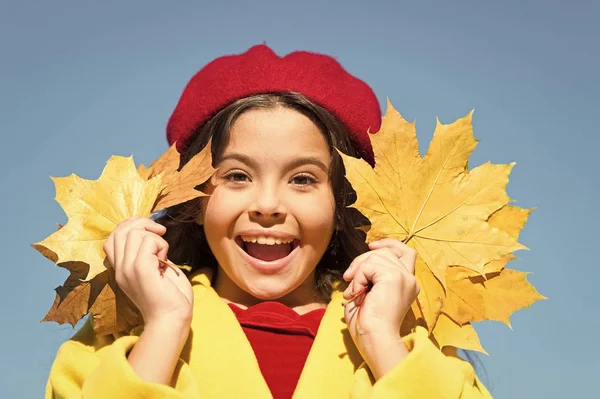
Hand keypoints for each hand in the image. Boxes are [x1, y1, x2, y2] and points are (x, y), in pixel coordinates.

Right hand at [103, 216, 193, 326]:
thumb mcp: (156, 270)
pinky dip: (161, 245)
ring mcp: (128, 269)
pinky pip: (148, 240)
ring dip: (154, 237)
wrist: (172, 319)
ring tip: (163, 255)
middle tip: (161, 233)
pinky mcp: (140, 269)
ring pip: (134, 233)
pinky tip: (165, 261)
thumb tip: (154, 235)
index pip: (112, 238)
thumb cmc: (170, 297)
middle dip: (143, 224)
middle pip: (120, 231)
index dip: (130, 226)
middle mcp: (120, 269)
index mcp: (121, 270)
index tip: (151, 229)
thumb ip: (149, 255)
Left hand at [342, 238, 418, 377]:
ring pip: (376, 256)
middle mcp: (410, 279)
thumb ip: (371, 273)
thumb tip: (362, 260)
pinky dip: (358, 278)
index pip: (406, 251)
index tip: (371, 246)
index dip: (389, 243)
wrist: (374, 338)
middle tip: (349, 278)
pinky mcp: (395, 277)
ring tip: (353, 292)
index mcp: (407, 283)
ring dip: (358, 271)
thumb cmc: (368, 323)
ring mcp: (404, 277)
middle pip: (385, 252)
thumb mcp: (370, 292)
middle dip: (362, 260)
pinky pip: (369, 266)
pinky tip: (356, 293)